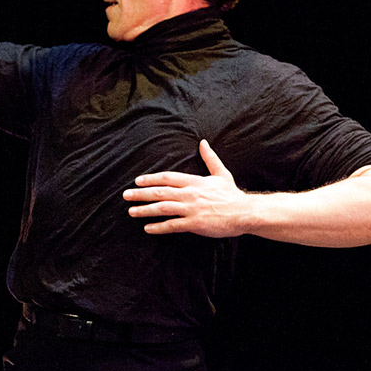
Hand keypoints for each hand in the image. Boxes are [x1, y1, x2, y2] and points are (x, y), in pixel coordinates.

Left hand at [123, 140, 251, 237]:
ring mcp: (191, 209)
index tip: (137, 180)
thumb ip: (209, 158)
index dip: (151, 178)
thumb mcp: (221, 173)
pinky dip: (159, 227)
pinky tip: (148, 228)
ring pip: (162, 208)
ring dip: (145, 210)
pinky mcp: (195, 224)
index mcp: (194, 181)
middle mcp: (189, 194)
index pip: (167, 178)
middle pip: (160, 192)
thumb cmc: (232, 194)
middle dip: (141, 194)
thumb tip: (203, 142)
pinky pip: (172, 225)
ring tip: (132, 211)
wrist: (244, 212)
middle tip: (126, 195)